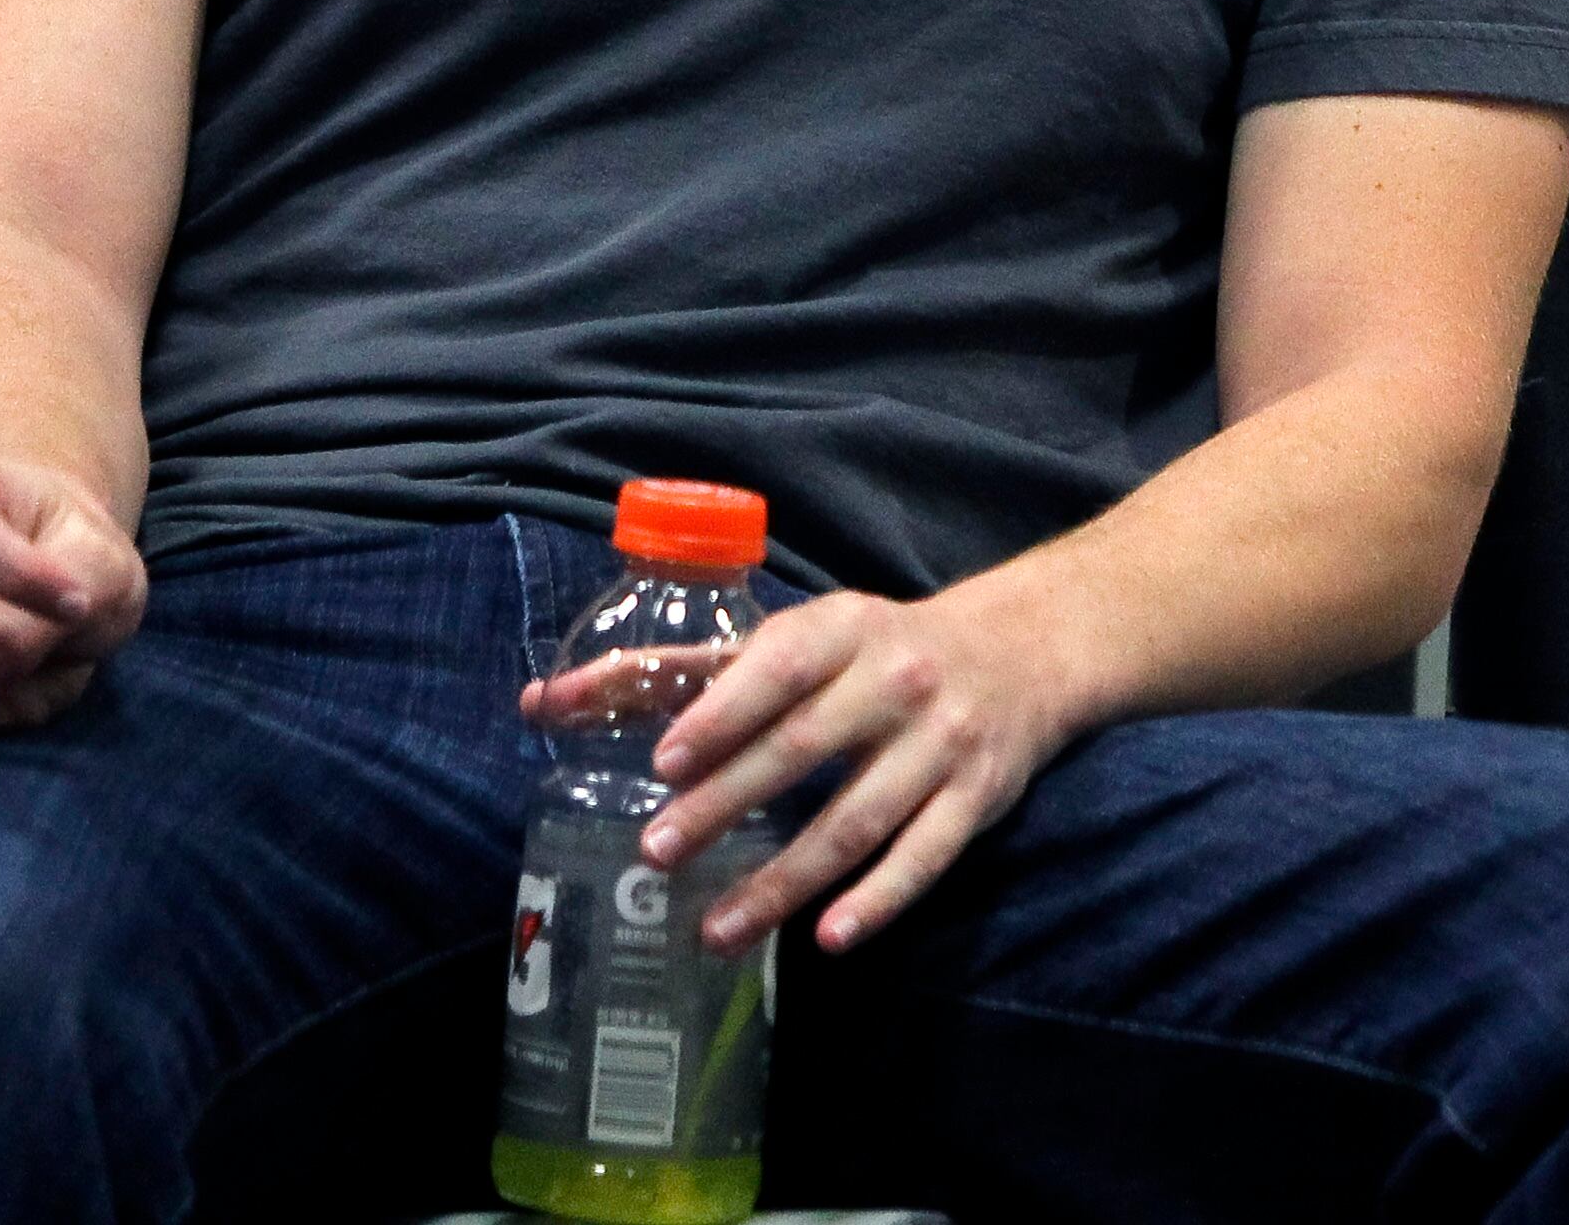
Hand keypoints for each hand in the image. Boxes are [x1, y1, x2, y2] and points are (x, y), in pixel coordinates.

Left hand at [559, 580, 1078, 958]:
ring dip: (785, 879)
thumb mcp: (808, 635)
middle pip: (805, 748)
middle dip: (729, 803)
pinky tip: (828, 939)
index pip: (781, 665)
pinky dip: (878, 900)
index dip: (724, 711)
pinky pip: (925, 858)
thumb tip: (549, 698)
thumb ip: (693, 670)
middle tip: (657, 853)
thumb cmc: (879, 647)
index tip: (664, 761)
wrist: (1019, 652)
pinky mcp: (977, 800)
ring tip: (716, 929)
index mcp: (845, 628)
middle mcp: (896, 679)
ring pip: (856, 820)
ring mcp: (941, 742)